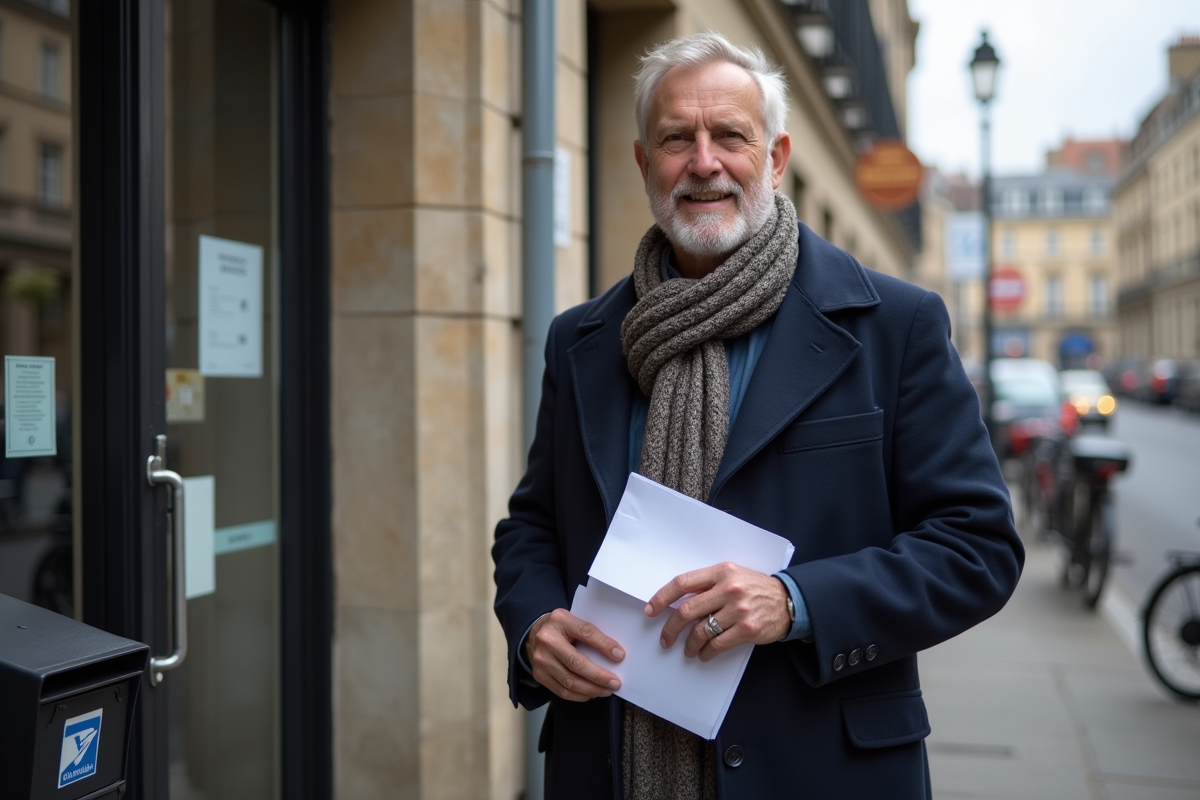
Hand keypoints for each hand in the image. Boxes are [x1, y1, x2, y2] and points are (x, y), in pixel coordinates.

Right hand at [525, 609, 625, 701]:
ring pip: (569, 681)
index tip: (620, 655)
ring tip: (605, 690)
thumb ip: (590, 634)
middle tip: (615, 683)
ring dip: (591, 689)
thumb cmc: (560, 628)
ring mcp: (541, 659)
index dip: (604, 645)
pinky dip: (579, 695)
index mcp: (560, 620)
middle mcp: (547, 640)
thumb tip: (615, 654)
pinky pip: (561, 691)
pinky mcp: (539, 675)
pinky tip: (591, 693)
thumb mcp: (574, 621)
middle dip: (599, 676)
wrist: (533, 633)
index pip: (586, 633)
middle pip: (576, 663)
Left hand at [645, 562, 789, 661]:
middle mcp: (728, 589)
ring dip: (689, 644)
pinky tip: (704, 654)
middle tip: (665, 639)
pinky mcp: (747, 629)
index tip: (651, 609)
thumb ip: (708, 584)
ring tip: (687, 650)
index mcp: (721, 572)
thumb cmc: (754, 588)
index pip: (683, 583)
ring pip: (701, 631)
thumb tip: (678, 602)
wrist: (788, 600)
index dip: (662, 597)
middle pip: (687, 610)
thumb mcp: (732, 575)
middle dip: (671, 627)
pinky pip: (718, 644)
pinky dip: (706, 652)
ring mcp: (738, 610)